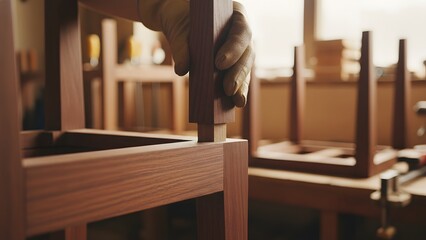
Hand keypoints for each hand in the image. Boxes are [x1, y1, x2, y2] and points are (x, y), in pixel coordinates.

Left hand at [139, 0, 253, 106]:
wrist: (179, 18)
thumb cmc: (181, 17)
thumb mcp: (178, 27)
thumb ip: (181, 46)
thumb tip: (182, 70)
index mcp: (235, 15)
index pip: (241, 31)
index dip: (233, 48)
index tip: (219, 63)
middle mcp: (241, 32)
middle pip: (247, 53)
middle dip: (238, 73)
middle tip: (228, 89)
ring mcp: (240, 49)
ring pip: (245, 67)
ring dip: (241, 85)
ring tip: (237, 101)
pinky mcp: (234, 63)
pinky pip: (239, 76)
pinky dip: (237, 89)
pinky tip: (234, 103)